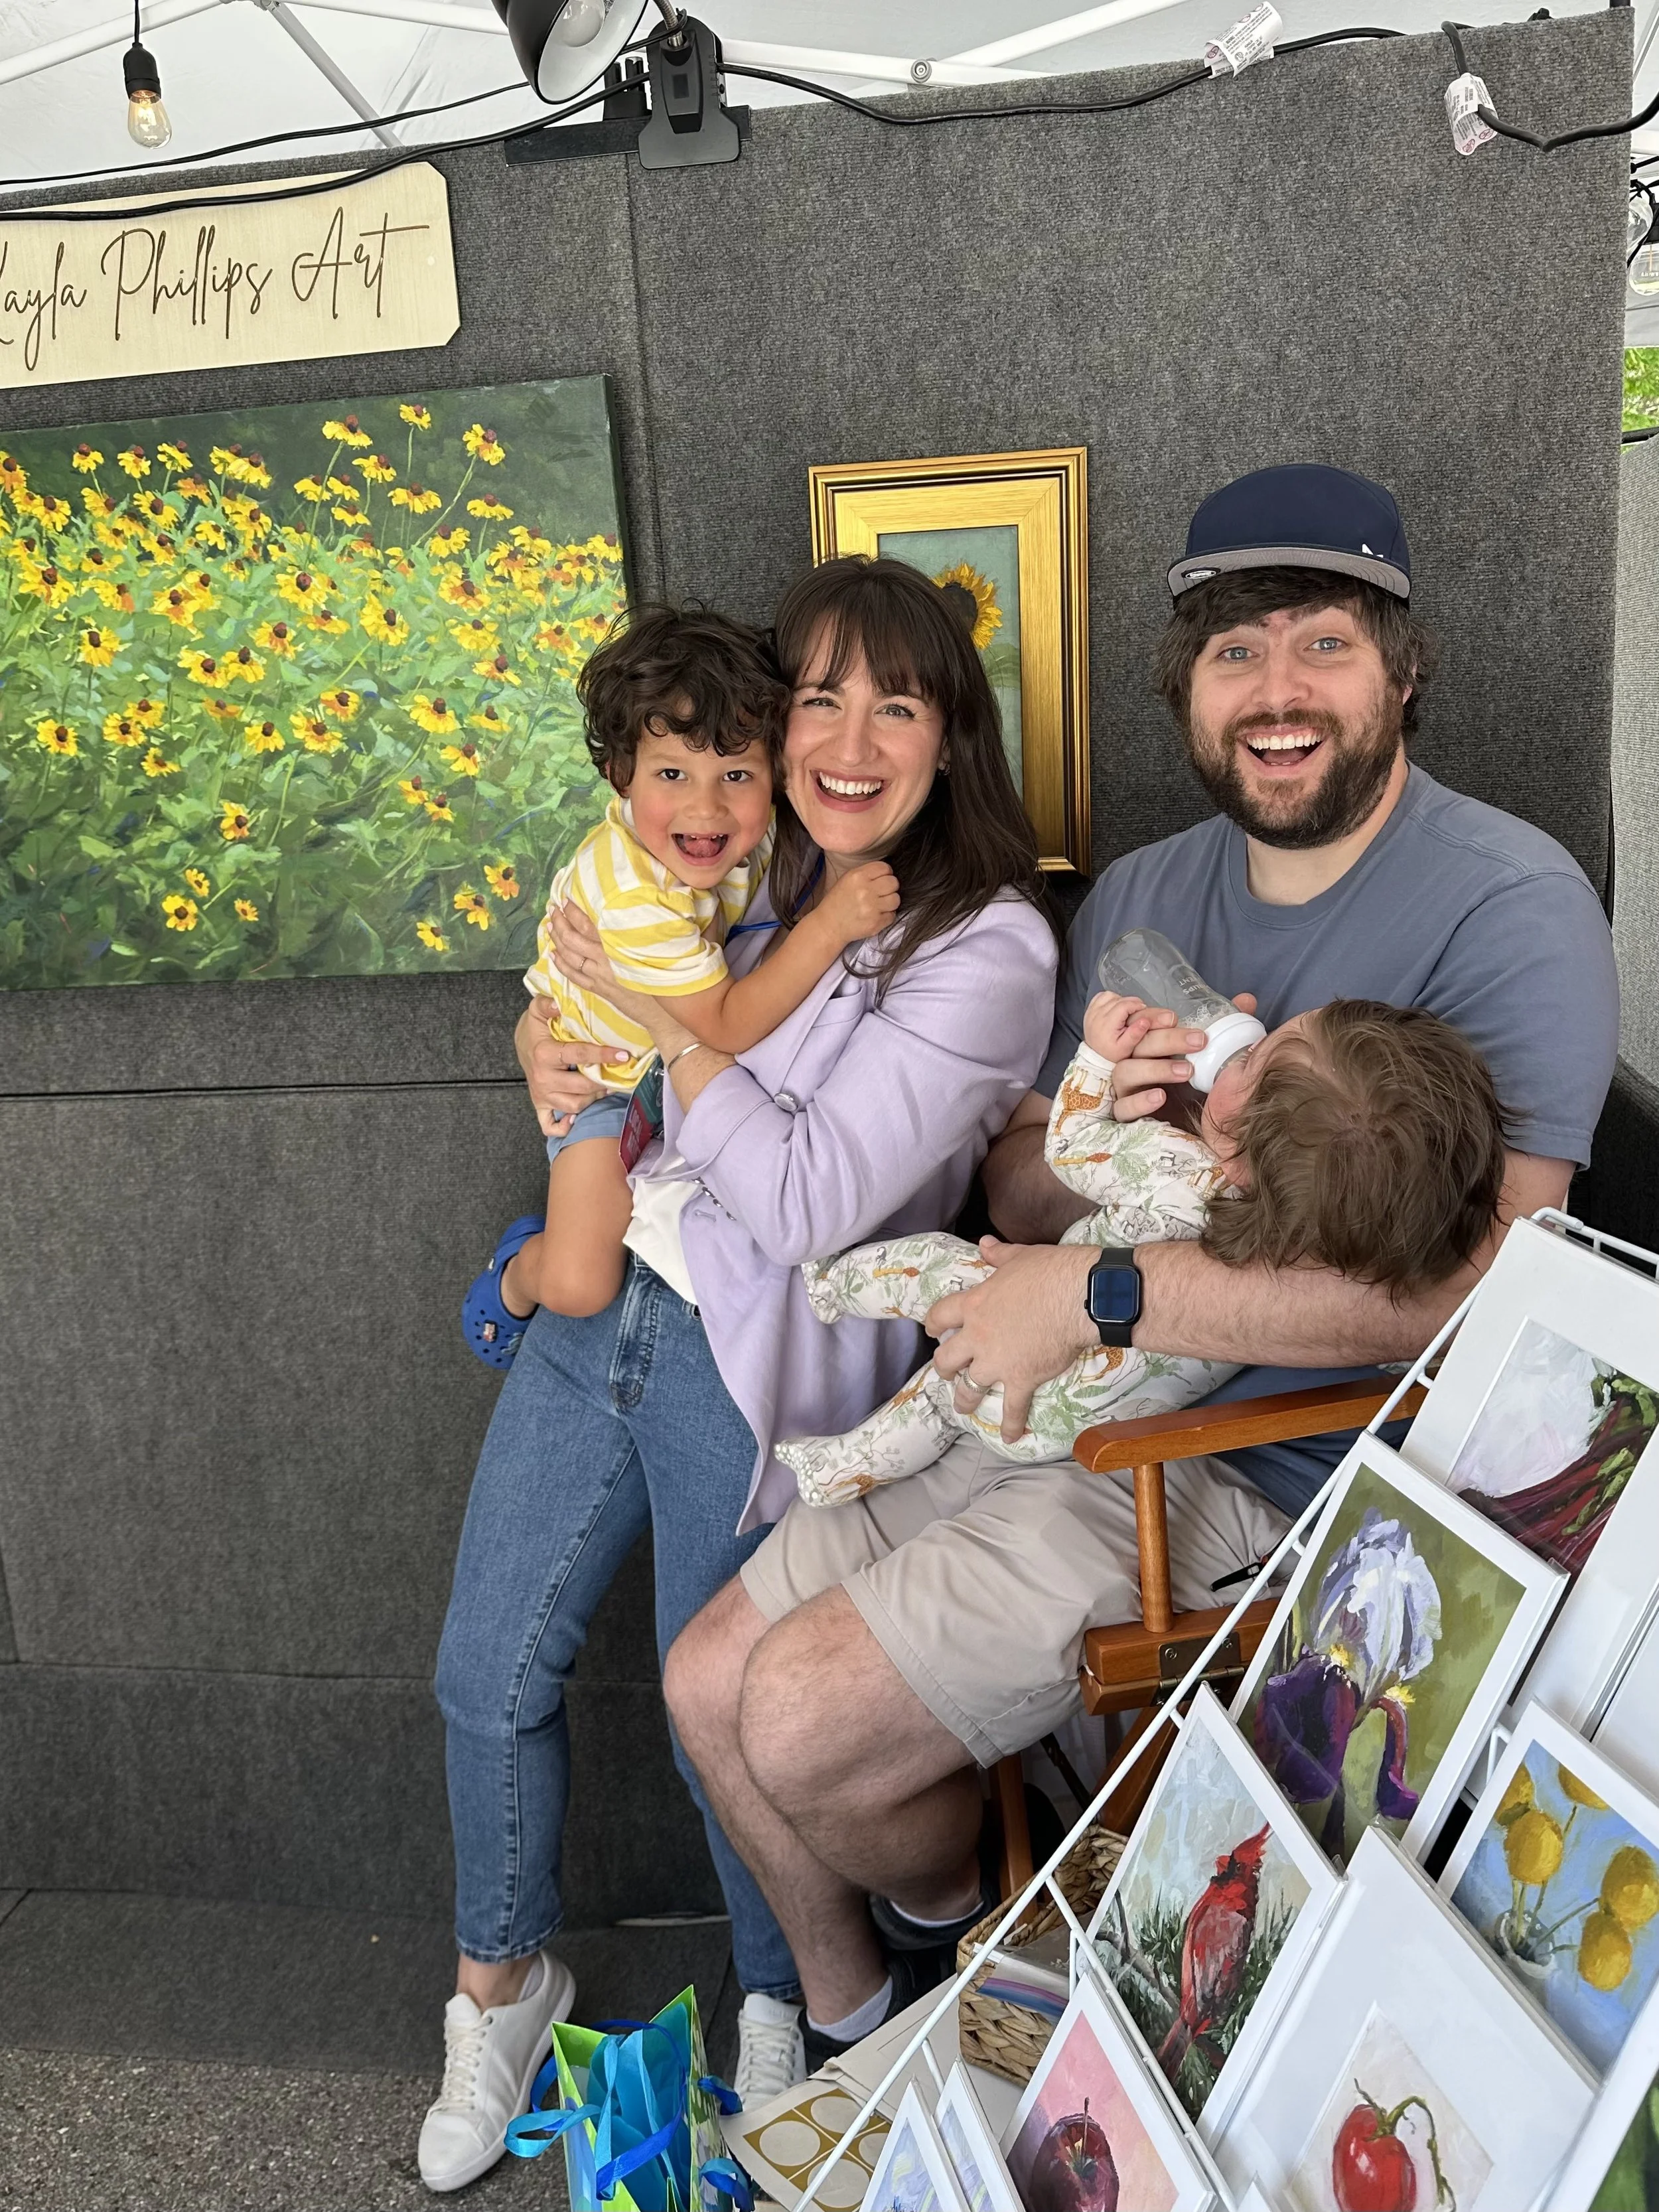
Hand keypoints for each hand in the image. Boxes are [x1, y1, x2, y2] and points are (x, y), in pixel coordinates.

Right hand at [517, 1011, 626, 1137]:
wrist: (521, 1044)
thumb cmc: (536, 1027)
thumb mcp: (538, 1009)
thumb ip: (547, 1003)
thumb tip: (559, 1003)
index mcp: (544, 1054)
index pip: (579, 1056)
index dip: (602, 1056)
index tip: (623, 1055)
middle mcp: (543, 1078)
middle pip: (581, 1087)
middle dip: (602, 1081)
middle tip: (618, 1075)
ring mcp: (541, 1094)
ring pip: (573, 1106)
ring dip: (593, 1099)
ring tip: (606, 1087)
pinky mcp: (540, 1105)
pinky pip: (549, 1125)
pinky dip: (563, 1126)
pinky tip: (576, 1120)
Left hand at [549, 901, 658, 1032]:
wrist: (662, 1009)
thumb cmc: (662, 974)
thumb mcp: (650, 948)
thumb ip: (634, 932)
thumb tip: (621, 912)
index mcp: (617, 945)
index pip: (588, 925)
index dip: (574, 911)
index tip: (565, 899)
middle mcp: (604, 959)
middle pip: (573, 938)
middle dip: (560, 922)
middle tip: (553, 909)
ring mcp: (599, 975)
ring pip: (570, 956)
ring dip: (557, 940)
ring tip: (550, 927)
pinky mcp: (599, 989)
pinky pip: (574, 976)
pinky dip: (561, 965)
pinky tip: (553, 955)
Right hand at [817, 861, 899, 947]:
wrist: (829, 926)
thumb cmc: (838, 902)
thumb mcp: (846, 880)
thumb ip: (867, 874)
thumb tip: (887, 873)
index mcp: (857, 876)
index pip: (885, 868)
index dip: (885, 873)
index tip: (881, 880)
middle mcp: (865, 890)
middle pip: (893, 883)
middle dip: (890, 887)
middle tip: (881, 893)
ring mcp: (871, 908)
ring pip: (896, 899)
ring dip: (890, 902)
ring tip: (880, 905)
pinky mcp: (876, 923)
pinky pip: (892, 915)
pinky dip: (886, 916)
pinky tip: (876, 915)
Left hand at [926, 1239, 1098, 1442]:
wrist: (1078, 1296)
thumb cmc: (1050, 1271)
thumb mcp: (1020, 1257)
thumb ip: (998, 1255)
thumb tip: (984, 1243)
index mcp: (975, 1304)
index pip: (941, 1315)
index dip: (932, 1323)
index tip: (931, 1329)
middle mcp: (978, 1336)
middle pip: (948, 1358)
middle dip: (944, 1367)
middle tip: (946, 1372)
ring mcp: (997, 1361)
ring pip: (970, 1387)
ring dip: (965, 1399)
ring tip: (964, 1406)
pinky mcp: (1021, 1379)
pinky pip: (1012, 1408)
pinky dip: (1011, 1424)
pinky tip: (1011, 1437)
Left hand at [1082, 991, 1157, 1064]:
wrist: (1095, 1057)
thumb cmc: (1112, 1053)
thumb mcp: (1126, 1048)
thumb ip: (1135, 1034)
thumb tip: (1144, 1021)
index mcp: (1107, 1024)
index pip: (1124, 1005)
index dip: (1136, 1004)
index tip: (1143, 1009)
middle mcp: (1097, 1015)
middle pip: (1117, 999)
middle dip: (1130, 1001)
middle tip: (1138, 1010)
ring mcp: (1091, 1011)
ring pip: (1109, 995)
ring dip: (1120, 999)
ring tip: (1126, 1009)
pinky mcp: (1089, 1010)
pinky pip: (1100, 996)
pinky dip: (1109, 998)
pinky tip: (1115, 1007)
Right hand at [1110, 991, 1257, 1123]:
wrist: (1184, 1124)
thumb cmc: (1191, 1081)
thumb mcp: (1209, 1052)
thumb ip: (1226, 1026)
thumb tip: (1246, 1000)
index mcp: (1146, 1044)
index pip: (1139, 1023)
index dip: (1151, 1017)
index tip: (1175, 1017)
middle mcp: (1131, 1062)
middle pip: (1136, 1045)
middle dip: (1166, 1040)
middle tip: (1199, 1041)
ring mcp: (1124, 1088)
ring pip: (1126, 1072)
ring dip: (1156, 1068)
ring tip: (1187, 1071)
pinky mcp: (1124, 1114)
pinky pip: (1123, 1108)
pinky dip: (1140, 1101)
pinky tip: (1160, 1097)